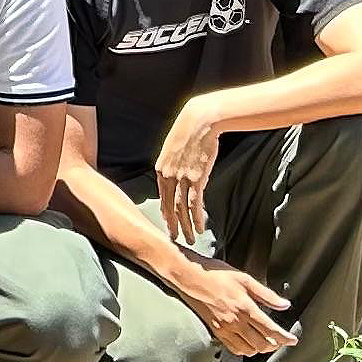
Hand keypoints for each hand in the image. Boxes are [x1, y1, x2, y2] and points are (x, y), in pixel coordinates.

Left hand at [150, 100, 223, 245]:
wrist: (199, 122)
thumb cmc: (188, 133)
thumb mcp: (173, 150)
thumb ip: (172, 166)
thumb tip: (178, 176)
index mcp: (161, 170)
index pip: (162, 197)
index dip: (165, 213)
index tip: (168, 224)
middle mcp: (168, 176)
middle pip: (169, 207)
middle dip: (173, 225)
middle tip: (175, 239)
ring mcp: (182, 178)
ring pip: (181, 209)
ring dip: (186, 226)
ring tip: (189, 238)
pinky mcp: (197, 178)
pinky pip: (195, 203)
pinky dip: (198, 217)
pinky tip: (200, 227)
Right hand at [171, 257, 299, 360]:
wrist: (190, 278)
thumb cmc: (217, 275)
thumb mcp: (245, 279)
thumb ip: (266, 294)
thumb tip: (285, 305)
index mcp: (246, 308)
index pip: (271, 330)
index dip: (285, 338)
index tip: (293, 340)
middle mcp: (236, 322)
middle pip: (262, 344)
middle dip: (275, 345)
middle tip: (282, 341)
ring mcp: (225, 329)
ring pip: (249, 350)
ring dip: (261, 349)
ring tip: (267, 342)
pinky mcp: (216, 332)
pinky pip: (234, 349)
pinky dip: (245, 350)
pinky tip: (249, 344)